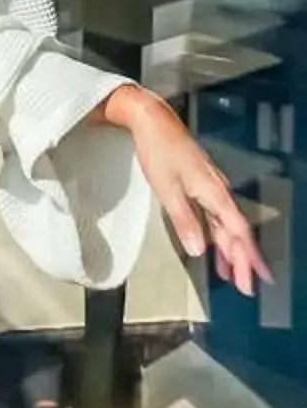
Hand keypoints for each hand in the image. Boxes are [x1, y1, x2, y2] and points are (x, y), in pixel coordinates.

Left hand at [103, 84, 269, 294]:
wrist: (153, 121)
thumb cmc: (159, 153)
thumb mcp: (167, 190)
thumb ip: (184, 221)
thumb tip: (201, 251)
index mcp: (215, 195)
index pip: (238, 233)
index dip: (247, 258)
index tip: (255, 280)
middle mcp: (219, 193)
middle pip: (235, 232)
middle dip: (242, 260)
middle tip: (245, 287)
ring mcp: (211, 188)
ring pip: (225, 225)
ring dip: (229, 250)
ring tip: (230, 274)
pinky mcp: (200, 184)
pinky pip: (215, 216)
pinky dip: (217, 234)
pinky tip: (213, 245)